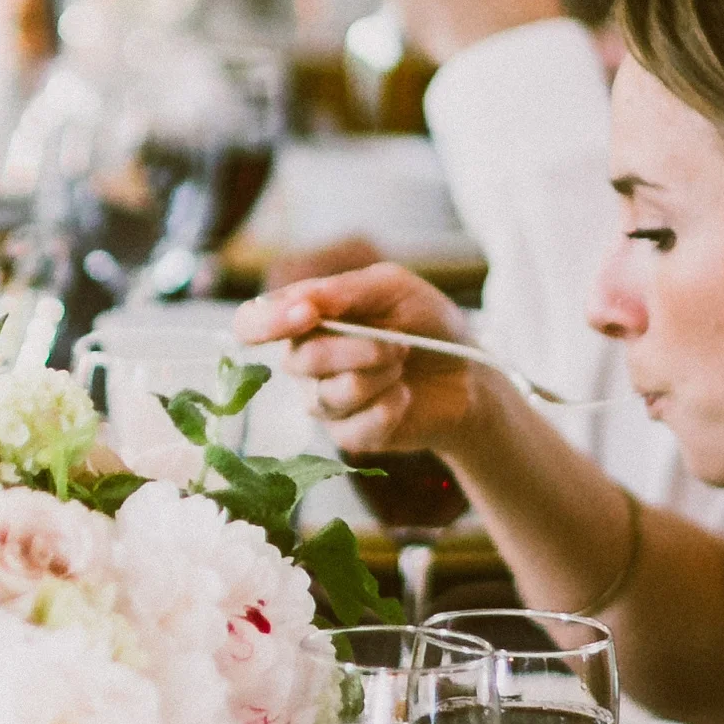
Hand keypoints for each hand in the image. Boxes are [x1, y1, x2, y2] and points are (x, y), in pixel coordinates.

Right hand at [237, 260, 490, 459]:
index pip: (253, 321)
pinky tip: (406, 397)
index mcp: (306, 319)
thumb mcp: (393, 288)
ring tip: (404, 367)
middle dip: (353, 349)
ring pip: (328, 395)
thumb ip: (345, 289)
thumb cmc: (427, 323)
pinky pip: (354, 428)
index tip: (305, 315)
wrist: (470, 373)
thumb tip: (302, 301)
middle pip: (298, 360)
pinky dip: (388, 408)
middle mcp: (306, 362)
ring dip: (377, 376)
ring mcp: (325, 401)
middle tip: (398, 345)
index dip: (266, 321)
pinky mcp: (349, 435)